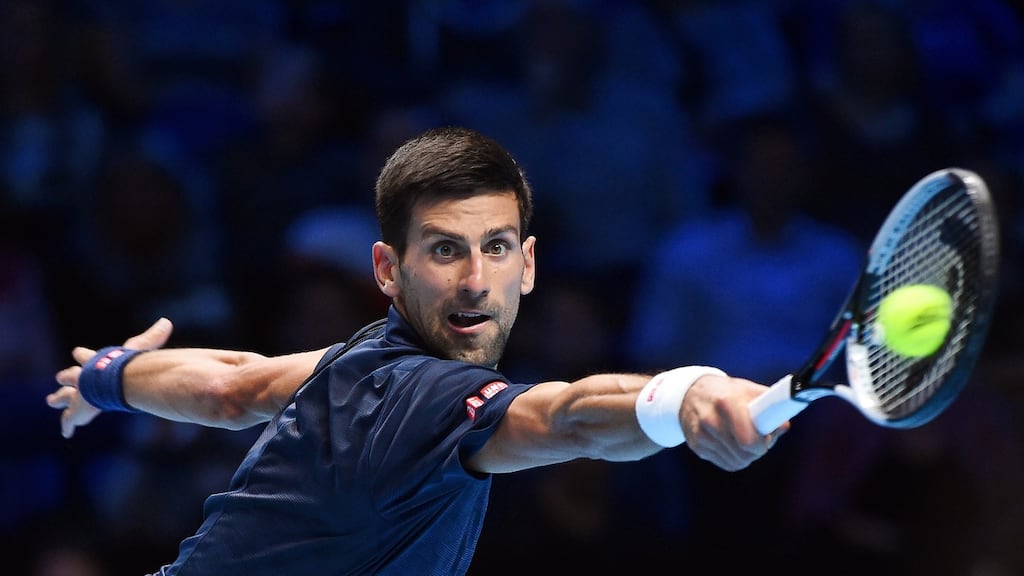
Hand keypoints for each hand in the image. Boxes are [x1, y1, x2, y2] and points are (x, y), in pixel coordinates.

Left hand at [46, 318, 173, 437]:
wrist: (113, 380)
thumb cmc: (128, 364)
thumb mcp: (142, 346)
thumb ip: (153, 336)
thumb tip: (167, 321)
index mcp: (96, 363)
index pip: (88, 357)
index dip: (83, 355)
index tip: (76, 351)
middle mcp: (84, 379)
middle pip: (71, 376)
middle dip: (67, 377)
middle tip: (59, 377)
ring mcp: (79, 396)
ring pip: (65, 397)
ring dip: (59, 399)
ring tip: (50, 400)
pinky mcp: (78, 412)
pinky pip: (70, 421)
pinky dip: (68, 426)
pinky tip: (66, 433)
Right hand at [680, 374, 787, 470]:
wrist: (689, 393)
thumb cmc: (725, 392)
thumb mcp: (747, 389)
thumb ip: (769, 405)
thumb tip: (782, 426)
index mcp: (726, 402)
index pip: (748, 439)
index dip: (763, 442)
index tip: (766, 436)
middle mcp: (710, 420)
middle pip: (744, 454)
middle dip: (757, 450)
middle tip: (759, 439)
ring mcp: (701, 435)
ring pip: (737, 462)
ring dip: (747, 456)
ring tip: (745, 440)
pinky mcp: (697, 447)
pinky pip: (726, 464)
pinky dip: (735, 459)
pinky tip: (733, 444)